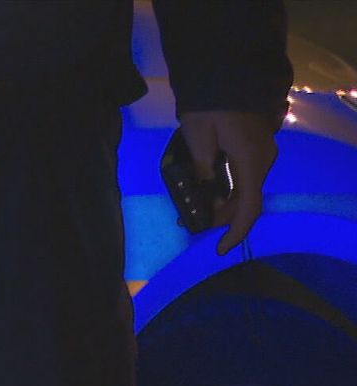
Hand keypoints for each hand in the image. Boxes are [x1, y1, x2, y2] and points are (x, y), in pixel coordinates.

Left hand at [178, 110, 278, 255]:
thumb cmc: (210, 103)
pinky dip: (225, 187)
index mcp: (251, 162)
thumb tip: (205, 193)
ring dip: (220, 201)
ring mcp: (261, 152)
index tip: (219, 250)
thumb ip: (203, 168)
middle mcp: (262, 160)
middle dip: (218, 216)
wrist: (227, 71)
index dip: (235, 232)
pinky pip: (242, 175)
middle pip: (244, 201)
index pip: (249, 208)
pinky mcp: (254, 145)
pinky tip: (204, 189)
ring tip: (189, 207)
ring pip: (243, 188)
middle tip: (186, 220)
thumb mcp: (199, 137)